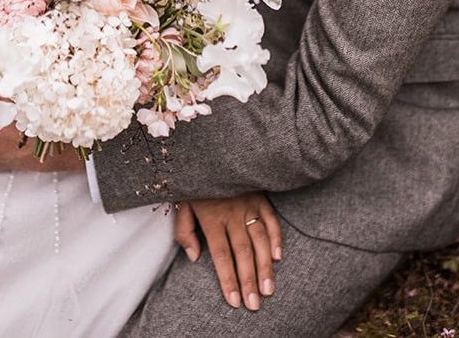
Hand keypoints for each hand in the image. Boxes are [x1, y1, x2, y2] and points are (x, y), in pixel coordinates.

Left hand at [174, 194, 281, 311]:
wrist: (209, 152)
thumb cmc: (194, 183)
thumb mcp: (181, 203)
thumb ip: (184, 231)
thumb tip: (194, 257)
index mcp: (211, 217)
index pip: (221, 255)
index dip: (228, 279)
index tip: (234, 301)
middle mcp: (231, 213)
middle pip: (242, 252)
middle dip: (249, 280)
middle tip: (254, 305)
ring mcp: (248, 204)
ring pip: (259, 240)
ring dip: (264, 266)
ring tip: (268, 290)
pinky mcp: (260, 197)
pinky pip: (270, 219)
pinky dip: (276, 238)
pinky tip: (277, 257)